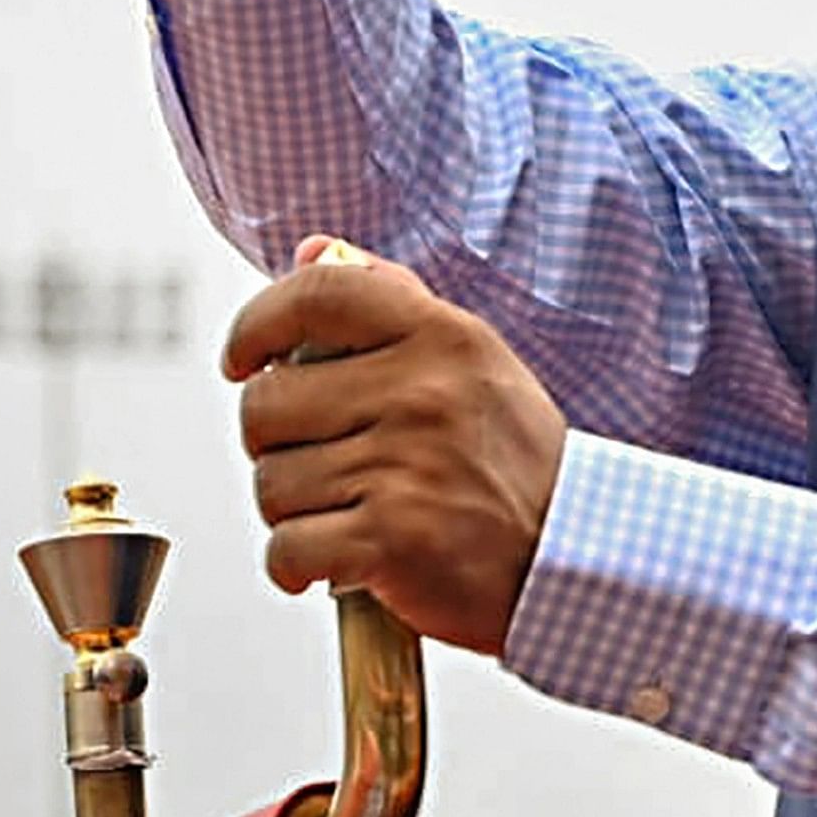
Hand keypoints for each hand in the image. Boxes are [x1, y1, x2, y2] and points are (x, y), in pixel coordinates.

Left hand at [223, 237, 567, 655]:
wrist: (573, 559)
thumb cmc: (514, 463)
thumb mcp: (474, 361)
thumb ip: (392, 298)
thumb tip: (309, 250)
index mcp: (441, 337)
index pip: (315, 297)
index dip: (256, 325)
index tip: (243, 360)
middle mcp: (422, 394)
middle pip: (267, 405)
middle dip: (275, 445)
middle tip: (322, 464)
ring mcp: (405, 467)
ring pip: (272, 484)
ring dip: (293, 511)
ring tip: (347, 514)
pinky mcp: (391, 542)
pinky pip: (287, 549)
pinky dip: (298, 566)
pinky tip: (335, 562)